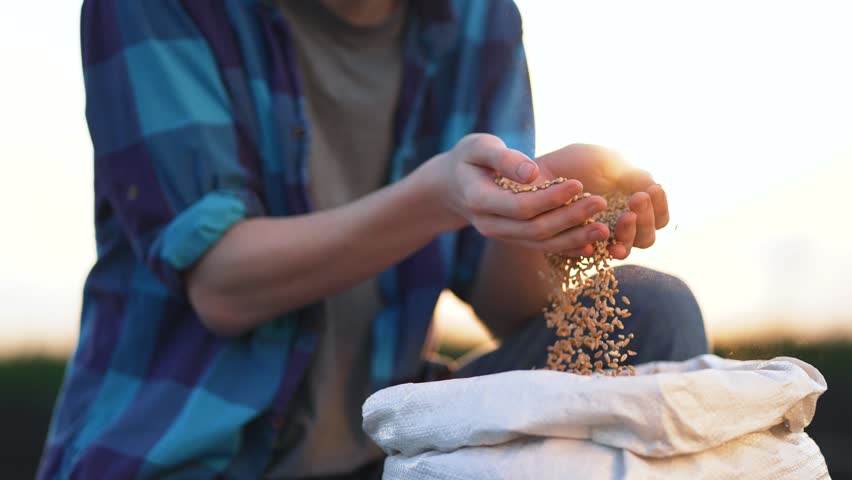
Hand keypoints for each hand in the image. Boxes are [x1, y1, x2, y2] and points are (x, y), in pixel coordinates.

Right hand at [416, 134, 608, 255]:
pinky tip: (593, 246)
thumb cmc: (469, 159)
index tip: (578, 184)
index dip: (550, 199)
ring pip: (540, 243)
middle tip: (600, 203)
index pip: (519, 206)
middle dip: (569, 219)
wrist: (453, 185)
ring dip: (574, 238)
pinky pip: (542, 248)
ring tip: (605, 230)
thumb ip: (504, 158)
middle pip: (534, 229)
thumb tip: (532, 172)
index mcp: (479, 200)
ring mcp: (502, 235)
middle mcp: (490, 224)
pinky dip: (567, 249)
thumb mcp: (478, 148)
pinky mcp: (514, 239)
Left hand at [535, 144, 669, 258]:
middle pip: (646, 238)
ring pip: (623, 250)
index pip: (659, 218)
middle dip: (646, 219)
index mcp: (632, 209)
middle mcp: (618, 229)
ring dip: (628, 234)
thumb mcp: (606, 161)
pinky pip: (590, 255)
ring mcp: (597, 242)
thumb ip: (631, 174)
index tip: (652, 189)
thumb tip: (653, 188)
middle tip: (636, 199)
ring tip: (624, 216)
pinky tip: (600, 233)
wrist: (534, 170)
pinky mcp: (573, 250)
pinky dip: (598, 246)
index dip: (661, 207)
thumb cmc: (573, 163)